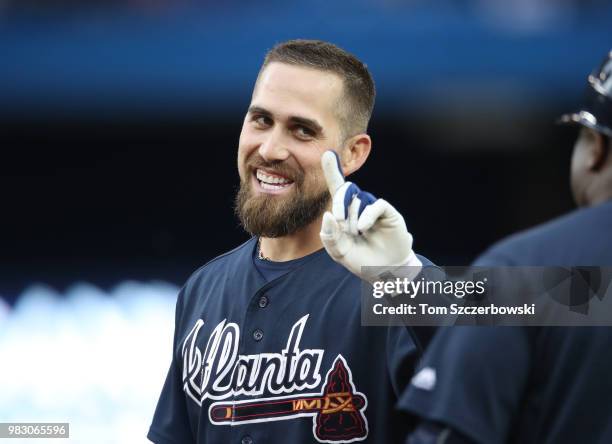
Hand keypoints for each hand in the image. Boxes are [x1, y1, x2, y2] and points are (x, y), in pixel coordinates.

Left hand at [319, 150, 421, 282]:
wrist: (384, 273)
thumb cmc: (361, 260)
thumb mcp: (339, 252)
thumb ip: (330, 236)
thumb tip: (328, 215)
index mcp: (344, 213)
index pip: (337, 188)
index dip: (332, 171)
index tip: (327, 153)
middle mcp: (358, 207)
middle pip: (346, 189)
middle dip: (339, 202)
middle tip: (339, 220)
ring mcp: (373, 209)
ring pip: (359, 199)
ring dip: (353, 218)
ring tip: (358, 234)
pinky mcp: (387, 213)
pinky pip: (375, 205)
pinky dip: (366, 216)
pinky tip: (363, 228)